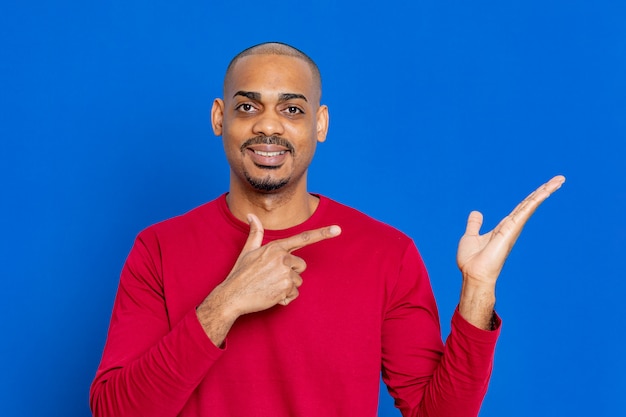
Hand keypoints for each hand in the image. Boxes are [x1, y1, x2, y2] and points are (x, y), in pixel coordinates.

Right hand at [221, 214, 340, 313]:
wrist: (232, 296)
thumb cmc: (240, 274)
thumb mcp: (247, 251)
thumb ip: (255, 233)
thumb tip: (251, 215)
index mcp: (276, 247)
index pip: (303, 238)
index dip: (322, 233)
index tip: (338, 229)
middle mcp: (282, 258)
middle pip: (301, 265)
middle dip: (291, 272)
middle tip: (272, 277)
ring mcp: (285, 273)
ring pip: (298, 281)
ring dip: (287, 286)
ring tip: (269, 286)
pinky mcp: (285, 288)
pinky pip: (294, 294)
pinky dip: (285, 297)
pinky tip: (271, 295)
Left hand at [457, 175, 564, 327]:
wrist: (473, 275)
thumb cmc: (471, 261)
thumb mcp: (470, 237)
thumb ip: (474, 225)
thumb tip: (476, 213)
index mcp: (503, 227)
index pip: (520, 208)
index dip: (531, 197)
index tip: (544, 188)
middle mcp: (512, 227)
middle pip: (529, 204)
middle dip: (544, 191)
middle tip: (559, 179)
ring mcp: (513, 228)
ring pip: (530, 205)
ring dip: (544, 192)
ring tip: (559, 180)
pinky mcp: (511, 230)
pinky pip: (525, 211)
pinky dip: (535, 201)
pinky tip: (546, 191)